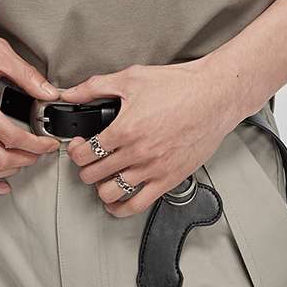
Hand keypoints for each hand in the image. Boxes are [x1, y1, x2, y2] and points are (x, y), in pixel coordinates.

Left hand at [63, 60, 241, 216]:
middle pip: (94, 174)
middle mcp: (137, 152)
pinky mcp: (169, 179)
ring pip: (111, 192)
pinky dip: (120, 208)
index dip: (76, 151)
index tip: (79, 147)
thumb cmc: (180, 86)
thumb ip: (96, 86)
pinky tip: (116, 202)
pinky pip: (137, 205)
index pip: (84, 153)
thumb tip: (71, 93)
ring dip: (100, 187)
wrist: (215, 95)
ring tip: (102, 177)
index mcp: (125, 129)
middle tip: (89, 160)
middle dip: (85, 167)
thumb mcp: (132, 78)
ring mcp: (153, 169)